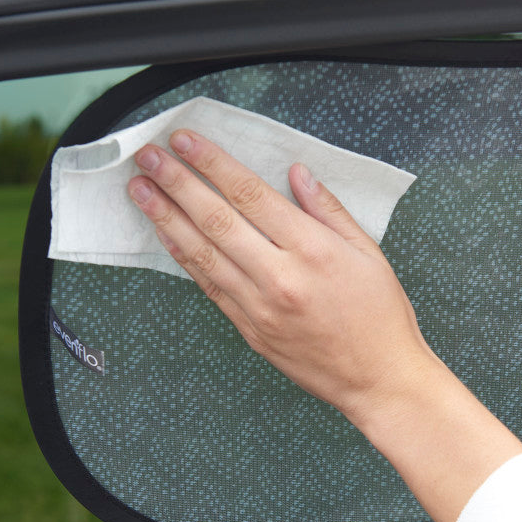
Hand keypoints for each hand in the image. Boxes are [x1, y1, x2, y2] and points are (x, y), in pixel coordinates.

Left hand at [127, 130, 435, 428]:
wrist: (378, 380)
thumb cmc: (380, 316)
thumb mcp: (369, 253)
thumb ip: (329, 211)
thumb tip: (297, 175)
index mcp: (313, 250)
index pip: (251, 195)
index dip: (214, 164)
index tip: (186, 141)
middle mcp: (280, 277)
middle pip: (218, 221)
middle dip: (178, 184)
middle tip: (149, 158)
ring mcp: (260, 307)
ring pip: (204, 254)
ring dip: (168, 219)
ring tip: (141, 191)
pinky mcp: (250, 331)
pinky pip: (210, 287)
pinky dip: (185, 258)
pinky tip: (166, 235)